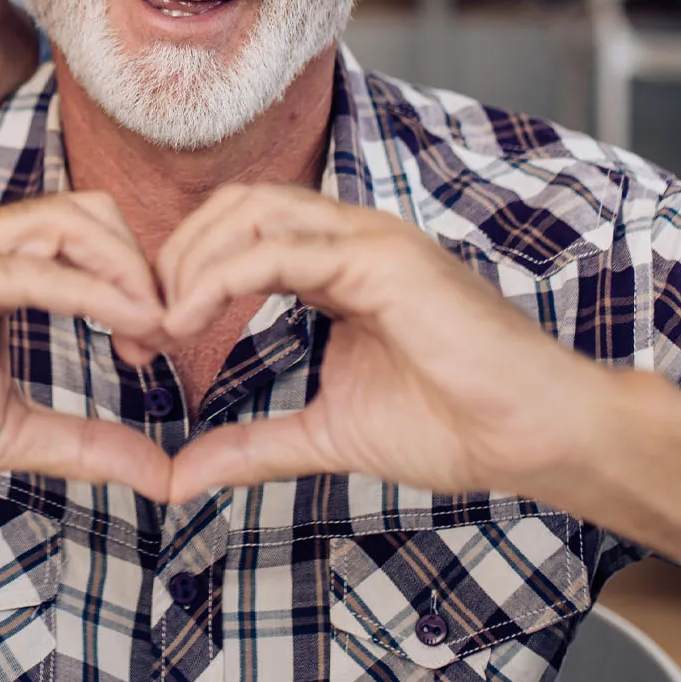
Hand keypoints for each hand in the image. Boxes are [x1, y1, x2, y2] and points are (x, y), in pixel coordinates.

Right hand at [0, 193, 171, 500]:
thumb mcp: (10, 431)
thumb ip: (86, 442)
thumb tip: (166, 475)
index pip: (87, 235)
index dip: (138, 278)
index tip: (162, 345)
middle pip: (88, 212)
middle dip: (141, 264)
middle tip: (167, 334)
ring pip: (63, 222)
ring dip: (123, 271)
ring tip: (154, 329)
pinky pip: (24, 269)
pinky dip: (84, 292)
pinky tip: (125, 328)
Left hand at [156, 185, 600, 502]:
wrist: (540, 438)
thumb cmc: (454, 426)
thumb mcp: (326, 436)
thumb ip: (253, 445)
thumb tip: (180, 475)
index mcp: (336, 263)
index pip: (238, 233)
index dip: (183, 273)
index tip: (147, 335)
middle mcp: (348, 235)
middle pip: (232, 206)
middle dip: (174, 255)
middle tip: (140, 322)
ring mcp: (367, 237)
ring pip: (249, 211)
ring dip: (189, 259)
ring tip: (161, 320)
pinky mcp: (382, 257)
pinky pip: (280, 248)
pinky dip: (220, 275)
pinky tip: (188, 316)